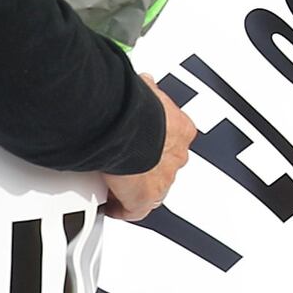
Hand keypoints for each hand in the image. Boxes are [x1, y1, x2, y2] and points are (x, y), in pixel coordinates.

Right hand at [101, 86, 196, 221]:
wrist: (128, 126)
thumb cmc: (136, 107)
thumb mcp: (147, 91)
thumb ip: (147, 91)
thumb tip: (143, 81)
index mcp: (181, 129)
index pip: (173, 141)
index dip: (156, 144)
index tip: (142, 143)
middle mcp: (176, 156)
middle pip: (164, 167)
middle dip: (147, 167)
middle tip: (127, 164)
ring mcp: (163, 179)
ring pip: (153, 190)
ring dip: (136, 188)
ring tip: (118, 184)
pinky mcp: (144, 199)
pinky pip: (135, 211)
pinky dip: (123, 209)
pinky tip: (112, 206)